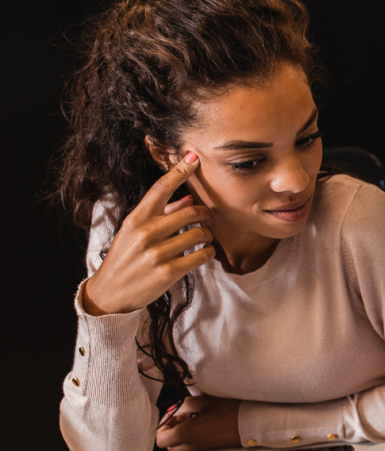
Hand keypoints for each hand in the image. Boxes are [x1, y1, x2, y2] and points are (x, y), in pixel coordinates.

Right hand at [82, 153, 215, 316]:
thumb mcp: (135, 232)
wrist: (110, 292)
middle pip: (189, 212)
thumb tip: (188, 198)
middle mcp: (146, 232)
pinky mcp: (169, 272)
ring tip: (204, 238)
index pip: (160, 188)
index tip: (194, 158)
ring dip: (207, 235)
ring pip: (199, 234)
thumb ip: (161, 214)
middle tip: (208, 216)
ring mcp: (157, 253)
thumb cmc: (126, 258)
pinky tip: (204, 252)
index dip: (179, 171)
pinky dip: (208, 252)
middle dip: (204, 213)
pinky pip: (202, 255)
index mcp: (136, 218)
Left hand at [155, 395, 241, 450]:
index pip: (160, 438)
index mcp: (186, 434)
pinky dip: (190, 437)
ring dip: (181, 433)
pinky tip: (202, 424)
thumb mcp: (202, 401)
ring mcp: (200, 449)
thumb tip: (176, 410)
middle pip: (168, 443)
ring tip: (192, 419)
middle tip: (182, 415)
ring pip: (179, 446)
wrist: (250, 423)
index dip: (162, 425)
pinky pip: (191, 446)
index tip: (173, 414)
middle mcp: (191, 445)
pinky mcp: (208, 449)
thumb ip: (182, 405)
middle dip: (171, 429)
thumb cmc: (229, 411)